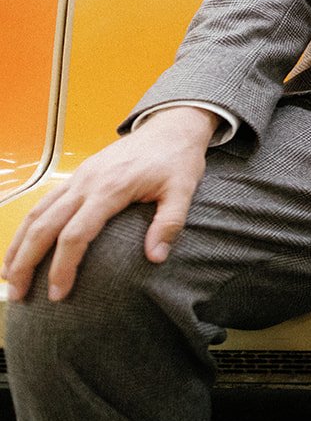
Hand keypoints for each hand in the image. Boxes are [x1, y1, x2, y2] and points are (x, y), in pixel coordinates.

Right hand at [3, 105, 215, 302]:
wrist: (172, 126)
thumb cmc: (178, 159)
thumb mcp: (184, 190)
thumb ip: (169, 223)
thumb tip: (155, 258)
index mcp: (111, 188)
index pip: (75, 235)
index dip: (63, 267)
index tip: (59, 294)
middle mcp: (87, 182)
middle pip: (43, 226)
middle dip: (27, 263)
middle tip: (18, 295)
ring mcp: (78, 177)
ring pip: (36, 214)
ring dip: (19, 246)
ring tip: (10, 277)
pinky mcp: (78, 175)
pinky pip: (44, 203)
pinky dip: (27, 227)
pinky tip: (22, 247)